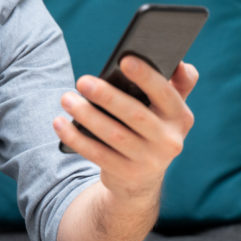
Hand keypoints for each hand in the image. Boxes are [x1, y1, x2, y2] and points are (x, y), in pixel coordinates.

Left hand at [54, 57, 197, 201]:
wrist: (141, 180)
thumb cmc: (150, 129)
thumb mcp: (168, 110)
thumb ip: (178, 85)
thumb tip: (180, 63)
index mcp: (180, 117)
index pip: (165, 94)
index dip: (146, 77)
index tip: (124, 60)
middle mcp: (170, 141)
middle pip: (135, 115)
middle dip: (107, 96)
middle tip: (82, 81)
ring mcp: (149, 161)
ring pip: (113, 135)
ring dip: (87, 116)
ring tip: (67, 98)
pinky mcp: (126, 175)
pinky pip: (97, 154)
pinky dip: (76, 138)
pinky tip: (60, 123)